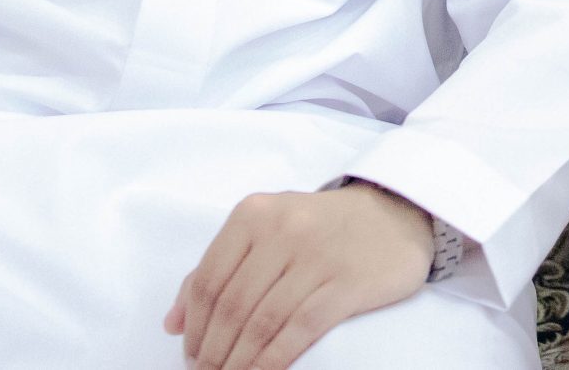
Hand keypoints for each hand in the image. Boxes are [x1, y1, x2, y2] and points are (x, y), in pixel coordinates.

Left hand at [166, 183, 435, 369]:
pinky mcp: (346, 283)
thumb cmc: (320, 226)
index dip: (195, 325)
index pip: (209, 279)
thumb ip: (219, 266)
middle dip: (213, 350)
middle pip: (232, 305)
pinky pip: (299, 329)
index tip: (189, 353)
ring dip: (238, 360)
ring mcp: (316, 256)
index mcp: (254, 213)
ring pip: (261, 321)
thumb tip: (172, 322)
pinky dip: (273, 360)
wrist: (396, 213)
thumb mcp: (267, 229)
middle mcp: (283, 229)